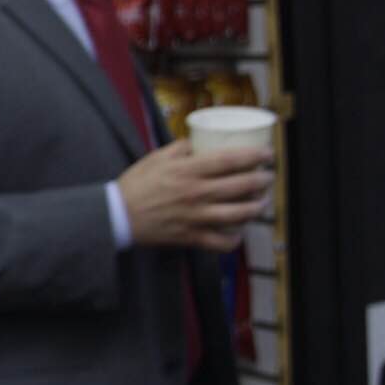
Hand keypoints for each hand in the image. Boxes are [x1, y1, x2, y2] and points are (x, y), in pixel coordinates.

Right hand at [117, 141, 273, 251]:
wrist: (117, 216)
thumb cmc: (135, 186)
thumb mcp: (155, 158)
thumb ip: (179, 148)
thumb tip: (198, 142)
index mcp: (188, 171)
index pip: (231, 160)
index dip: (255, 156)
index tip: (267, 155)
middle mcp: (197, 194)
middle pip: (242, 186)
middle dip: (262, 180)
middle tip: (268, 177)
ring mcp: (196, 217)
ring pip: (239, 214)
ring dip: (256, 208)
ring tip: (260, 203)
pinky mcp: (191, 237)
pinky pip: (222, 242)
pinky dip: (235, 239)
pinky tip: (238, 232)